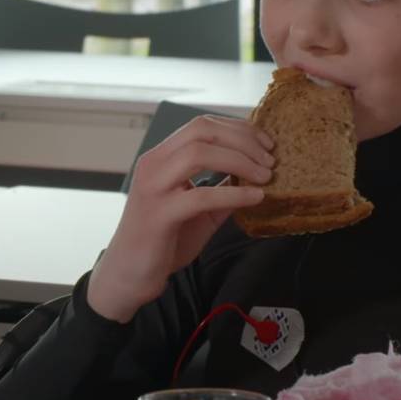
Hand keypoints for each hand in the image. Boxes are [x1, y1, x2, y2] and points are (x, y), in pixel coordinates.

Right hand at [86, 116, 274, 322]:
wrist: (130, 274)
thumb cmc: (163, 240)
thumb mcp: (200, 210)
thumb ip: (222, 190)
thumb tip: (257, 176)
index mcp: (161, 158)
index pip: (200, 125)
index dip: (237, 128)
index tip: (265, 142)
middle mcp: (153, 165)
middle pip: (201, 131)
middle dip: (242, 139)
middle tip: (270, 159)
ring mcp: (153, 188)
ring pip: (198, 154)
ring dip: (239, 160)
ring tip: (265, 176)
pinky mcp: (158, 215)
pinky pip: (200, 196)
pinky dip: (234, 193)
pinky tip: (255, 197)